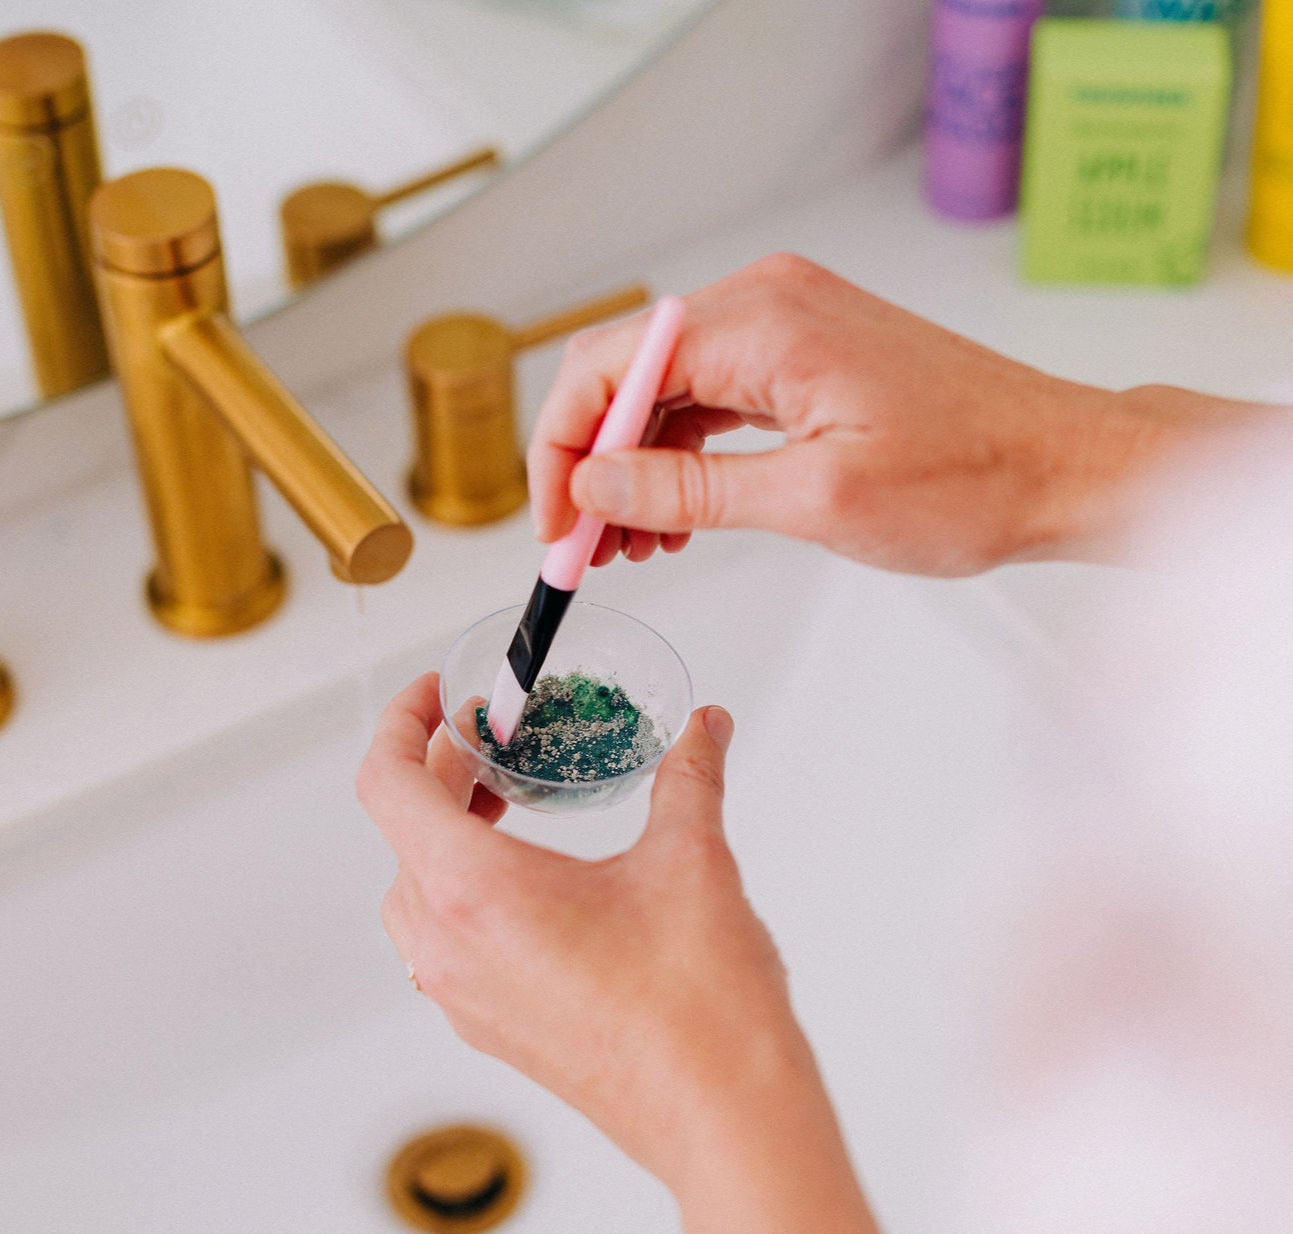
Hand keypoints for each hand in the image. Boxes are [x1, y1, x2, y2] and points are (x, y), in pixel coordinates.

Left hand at [357, 674, 935, 1233]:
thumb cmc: (700, 1006)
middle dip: (443, 772)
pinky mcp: (492, 1029)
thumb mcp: (692, 860)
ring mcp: (465, 997)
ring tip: (507, 806)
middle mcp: (451, 948)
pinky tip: (533, 880)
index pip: (388, 784)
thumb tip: (704, 730)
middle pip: (402, 833)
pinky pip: (443, 942)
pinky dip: (463, 890)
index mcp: (476, 891)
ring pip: (415, 893)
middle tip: (498, 740)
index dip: (400, 723)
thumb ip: (690, 777)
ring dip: (445, 835)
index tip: (436, 695)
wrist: (723, 1118)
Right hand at [529, 252, 1163, 576]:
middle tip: (585, 547)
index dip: (565, 451)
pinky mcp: (805, 351)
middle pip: (628, 372)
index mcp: (764, 321)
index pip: (611, 368)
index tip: (556, 525)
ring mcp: (787, 321)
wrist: (1061, 464)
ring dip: (636, 465)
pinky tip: (675, 514)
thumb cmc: (970, 479)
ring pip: (665, 388)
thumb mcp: (815, 500)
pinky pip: (712, 394)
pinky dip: (683, 453)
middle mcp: (767, 301)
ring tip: (631, 545)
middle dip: (594, 463)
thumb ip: (690, 490)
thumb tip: (596, 489)